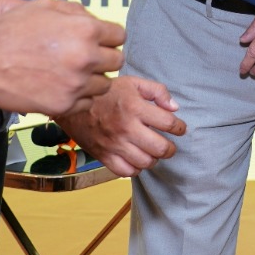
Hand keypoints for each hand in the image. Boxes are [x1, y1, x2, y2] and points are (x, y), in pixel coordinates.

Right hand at [0, 0, 124, 115]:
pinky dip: (79, 97)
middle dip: (104, 57)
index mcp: (85, 29)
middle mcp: (86, 57)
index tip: (99, 40)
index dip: (108, 36)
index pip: (119, 36)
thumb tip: (90, 18)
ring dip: (93, 79)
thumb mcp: (43, 4)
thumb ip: (73, 11)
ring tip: (73, 74)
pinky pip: (86, 103)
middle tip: (86, 57)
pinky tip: (63, 87)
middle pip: (116, 61)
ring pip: (104, 85)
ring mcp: (75, 84)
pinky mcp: (62, 105)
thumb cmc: (6, 28)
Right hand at [55, 76, 185, 177]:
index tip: (180, 128)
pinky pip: (126, 171)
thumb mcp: (133, 83)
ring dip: (154, 159)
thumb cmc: (107, 93)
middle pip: (160, 148)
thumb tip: (174, 108)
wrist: (75, 106)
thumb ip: (157, 91)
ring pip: (145, 162)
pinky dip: (136, 169)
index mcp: (135, 108)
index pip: (168, 123)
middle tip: (170, 146)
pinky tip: (137, 159)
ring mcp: (115, 145)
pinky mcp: (104, 156)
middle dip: (170, 148)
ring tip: (153, 152)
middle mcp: (126, 128)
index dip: (180, 127)